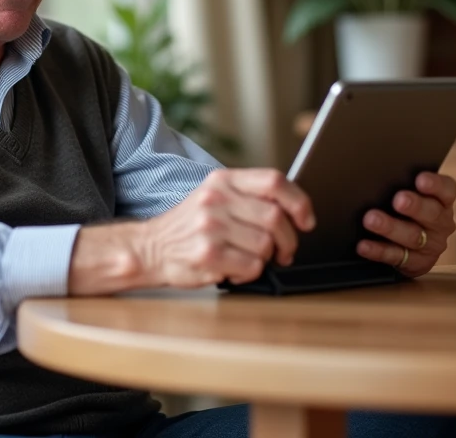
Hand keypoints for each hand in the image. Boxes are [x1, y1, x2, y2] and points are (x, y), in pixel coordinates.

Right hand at [139, 168, 315, 287]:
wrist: (149, 248)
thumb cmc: (188, 226)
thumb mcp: (213, 197)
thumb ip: (248, 196)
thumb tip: (294, 209)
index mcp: (222, 180)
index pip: (274, 181)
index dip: (299, 202)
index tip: (306, 220)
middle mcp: (216, 199)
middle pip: (275, 218)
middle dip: (288, 241)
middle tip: (283, 252)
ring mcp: (211, 227)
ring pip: (265, 245)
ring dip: (265, 260)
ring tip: (247, 259)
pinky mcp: (208, 255)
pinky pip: (251, 267)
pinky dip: (249, 274)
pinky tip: (234, 271)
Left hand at [356, 171, 455, 277]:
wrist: (408, 245)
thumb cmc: (406, 210)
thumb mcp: (410, 194)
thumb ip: (401, 184)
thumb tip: (374, 174)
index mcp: (442, 201)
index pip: (446, 190)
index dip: (435, 184)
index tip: (420, 179)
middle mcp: (441, 223)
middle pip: (431, 213)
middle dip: (415, 206)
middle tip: (398, 199)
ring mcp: (431, 245)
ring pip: (413, 236)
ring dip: (391, 228)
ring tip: (371, 219)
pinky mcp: (418, 263)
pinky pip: (397, 257)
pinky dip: (378, 250)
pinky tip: (364, 245)